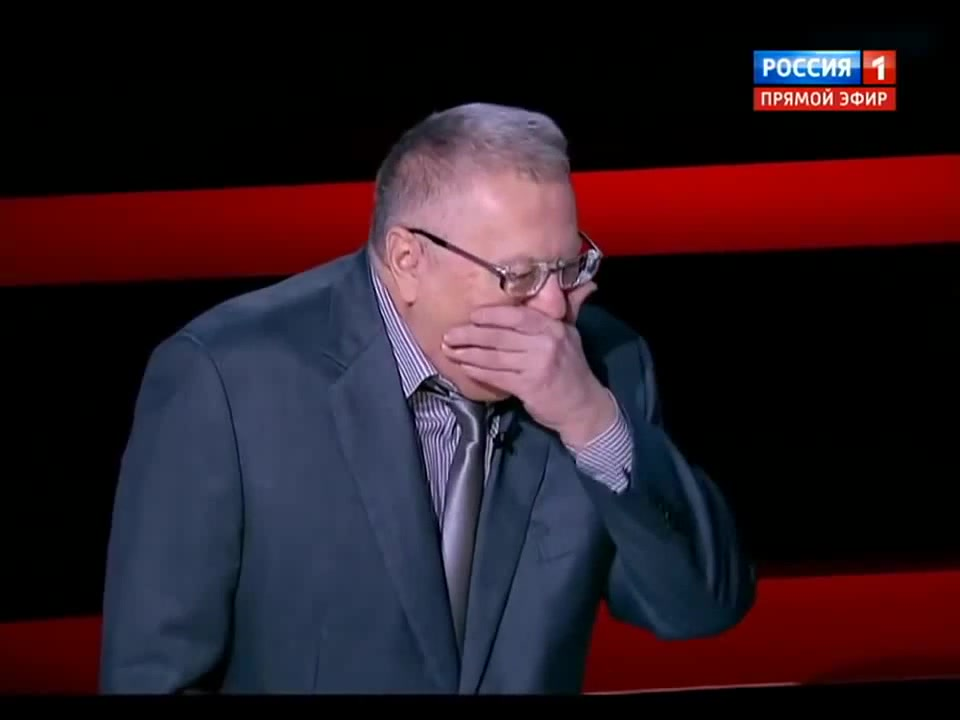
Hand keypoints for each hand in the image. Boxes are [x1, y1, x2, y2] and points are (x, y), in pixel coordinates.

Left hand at [442, 285, 616, 448]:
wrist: (584, 406)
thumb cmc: (571, 369)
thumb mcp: (571, 336)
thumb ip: (567, 309)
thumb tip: (584, 283)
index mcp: (553, 327)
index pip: (518, 316)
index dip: (492, 315)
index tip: (471, 315)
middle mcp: (546, 343)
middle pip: (500, 336)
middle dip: (470, 335)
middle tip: (449, 335)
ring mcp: (537, 365)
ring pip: (494, 356)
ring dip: (468, 354)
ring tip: (450, 351)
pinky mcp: (529, 387)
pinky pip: (497, 376)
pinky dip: (478, 371)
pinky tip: (465, 368)